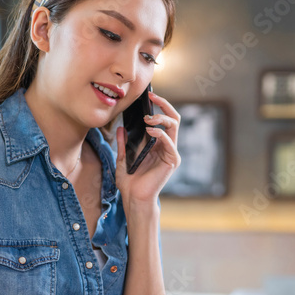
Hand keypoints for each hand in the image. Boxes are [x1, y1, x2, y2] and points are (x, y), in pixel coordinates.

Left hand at [115, 90, 180, 209]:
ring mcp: (171, 153)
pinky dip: (160, 133)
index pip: (163, 119)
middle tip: (152, 97)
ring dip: (162, 117)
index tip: (148, 95)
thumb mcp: (122, 159)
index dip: (158, 106)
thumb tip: (120, 128)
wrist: (135, 199)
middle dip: (164, 105)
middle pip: (173, 119)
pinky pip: (169, 142)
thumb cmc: (130, 182)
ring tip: (147, 117)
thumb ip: (123, 144)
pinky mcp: (172, 160)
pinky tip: (150, 130)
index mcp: (157, 144)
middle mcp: (167, 146)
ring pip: (174, 126)